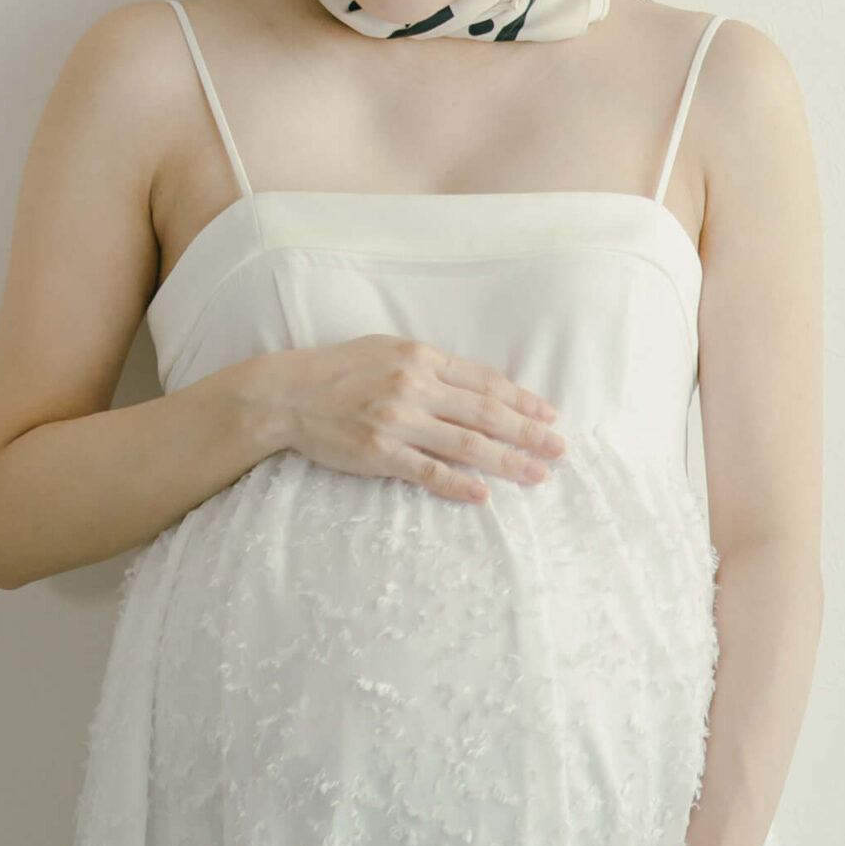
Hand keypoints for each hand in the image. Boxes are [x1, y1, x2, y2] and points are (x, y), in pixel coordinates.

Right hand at [269, 337, 563, 502]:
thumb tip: (475, 386)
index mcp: (418, 357)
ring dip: (507, 461)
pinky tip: (482, 495)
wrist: (284, 394)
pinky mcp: (378, 452)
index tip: (549, 415)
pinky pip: (427, 472)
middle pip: (485, 412)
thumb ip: (429, 366)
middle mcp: (412, 386)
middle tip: (560, 449)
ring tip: (537, 475)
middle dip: (528, 432)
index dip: (521, 399)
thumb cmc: (336, 370)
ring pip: (466, 444)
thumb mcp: (386, 351)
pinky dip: (457, 484)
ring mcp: (396, 421)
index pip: (483, 380)